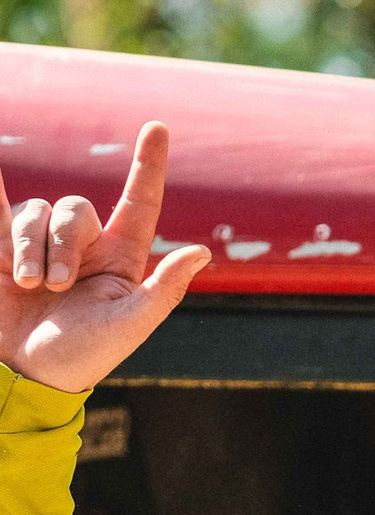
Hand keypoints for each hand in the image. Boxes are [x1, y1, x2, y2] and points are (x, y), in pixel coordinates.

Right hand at [2, 122, 208, 393]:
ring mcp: (43, 244)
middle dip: (63, 242)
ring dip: (32, 246)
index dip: (148, 164)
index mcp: (122, 258)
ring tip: (32, 285)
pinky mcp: (3, 248)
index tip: (158, 127)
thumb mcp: (130, 326)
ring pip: (37, 212)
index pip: (139, 201)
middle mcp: (85, 245)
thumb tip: (203, 252)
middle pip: (75, 209)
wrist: (27, 373)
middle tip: (57, 285)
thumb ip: (163, 290)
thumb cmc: (84, 356)